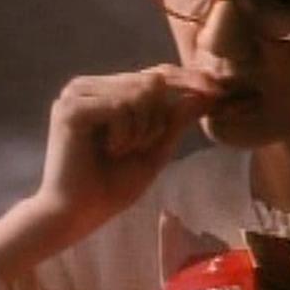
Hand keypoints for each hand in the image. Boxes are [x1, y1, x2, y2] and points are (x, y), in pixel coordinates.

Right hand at [0, 65, 220, 281]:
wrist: (80, 214)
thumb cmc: (113, 186)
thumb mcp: (156, 149)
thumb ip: (176, 120)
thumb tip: (205, 93)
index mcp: (109, 92)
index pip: (156, 75)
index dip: (188, 80)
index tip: (218, 90)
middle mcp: (92, 86)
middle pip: (153, 80)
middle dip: (159, 119)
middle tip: (138, 148)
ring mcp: (78, 93)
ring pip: (140, 90)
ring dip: (143, 128)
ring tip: (122, 150)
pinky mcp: (71, 107)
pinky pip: (121, 106)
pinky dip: (126, 133)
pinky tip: (110, 150)